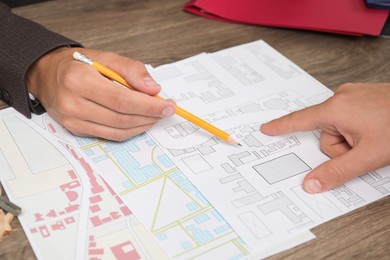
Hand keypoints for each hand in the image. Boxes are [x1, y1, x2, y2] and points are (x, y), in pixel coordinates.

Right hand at [26, 47, 174, 140]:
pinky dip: (129, 130)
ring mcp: (73, 120)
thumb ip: (132, 70)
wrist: (47, 74)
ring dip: (142, 125)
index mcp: (78, 80)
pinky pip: (110, 135)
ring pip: (118, 131)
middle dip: (149, 116)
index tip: (168, 105)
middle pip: (122, 118)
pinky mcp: (76, 130)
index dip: (148, 106)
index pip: (122, 100)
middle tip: (166, 110)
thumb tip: (153, 89)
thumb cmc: (77, 64)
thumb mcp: (105, 56)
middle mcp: (72, 103)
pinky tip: (139, 121)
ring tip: (155, 115)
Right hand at [260, 83, 389, 192]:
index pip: (300, 121)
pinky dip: (358, 130)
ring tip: (374, 138)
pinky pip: (350, 118)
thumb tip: (311, 184)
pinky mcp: (363, 97)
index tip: (266, 129)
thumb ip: (336, 172)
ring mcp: (354, 95)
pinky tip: (376, 130)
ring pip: (339, 127)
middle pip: (325, 133)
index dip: (281, 127)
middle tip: (363, 148)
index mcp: (336, 108)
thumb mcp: (368, 156)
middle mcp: (342, 97)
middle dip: (341, 147)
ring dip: (352, 139)